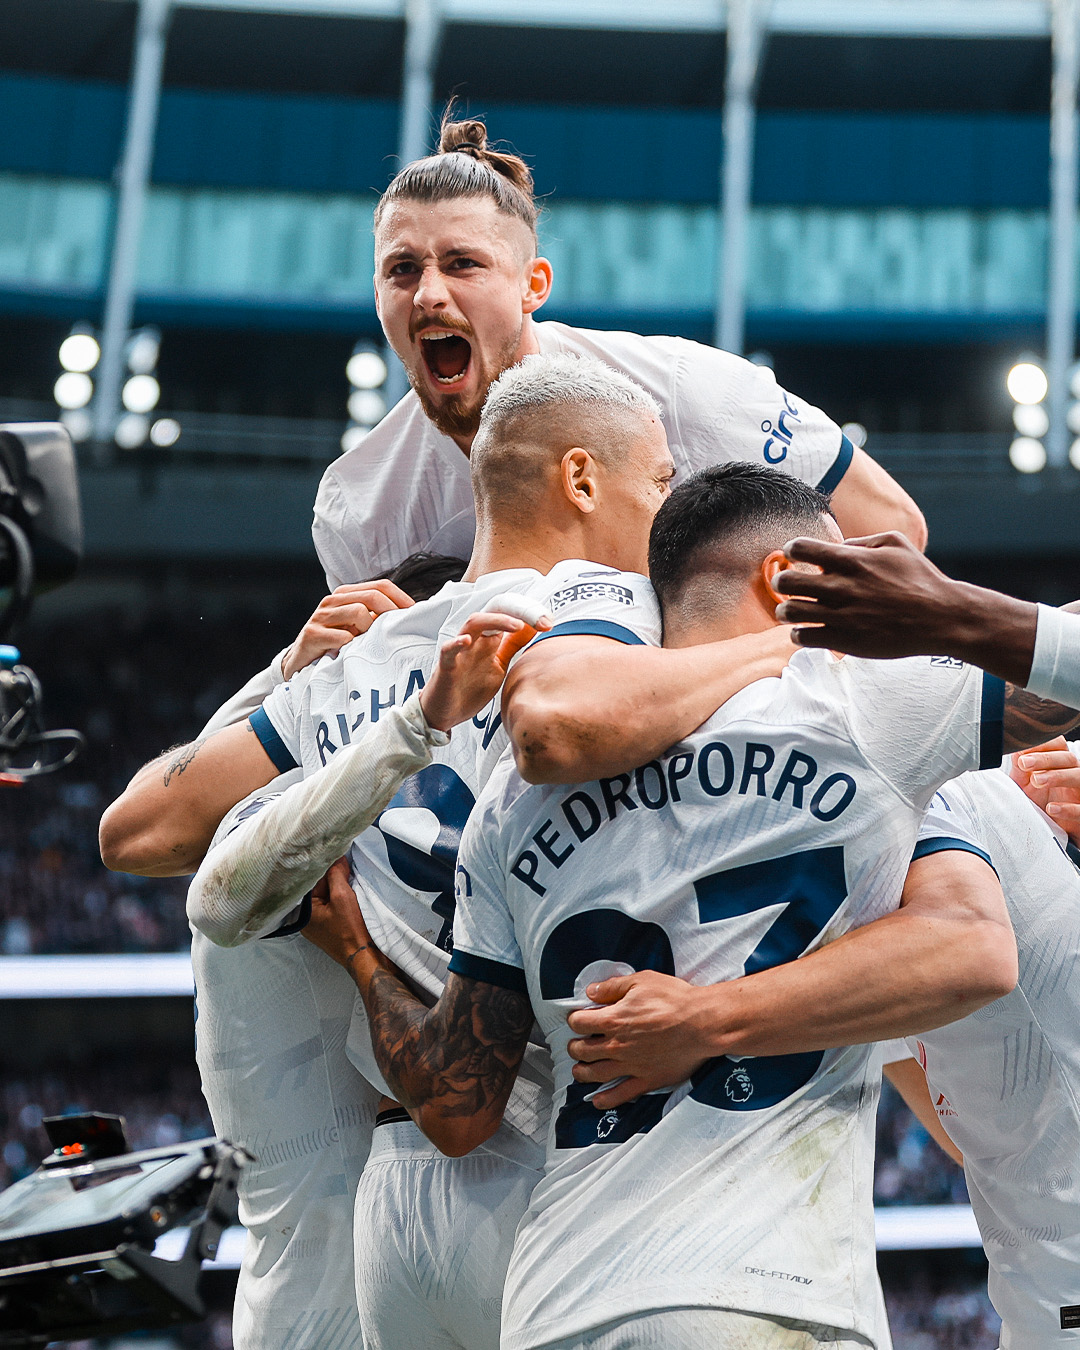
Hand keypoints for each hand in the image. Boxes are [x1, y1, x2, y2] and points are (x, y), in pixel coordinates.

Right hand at [282, 580, 413, 678]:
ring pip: (358, 612)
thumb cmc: (334, 644)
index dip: (401, 598)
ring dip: (370, 630)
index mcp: (346, 594)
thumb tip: (410, 614)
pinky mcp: (312, 634)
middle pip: (372, 596)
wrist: (301, 662)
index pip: (381, 585)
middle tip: (399, 630)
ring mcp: (320, 616)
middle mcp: (332, 601)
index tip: (414, 614)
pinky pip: (342, 636)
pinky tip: (352, 653)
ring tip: (369, 644)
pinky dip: (352, 646)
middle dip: (391, 613)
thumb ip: (376, 617)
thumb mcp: (357, 627)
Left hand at [303, 858, 379, 969]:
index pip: (310, 880)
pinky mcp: (327, 927)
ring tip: (349, 878)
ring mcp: (316, 924)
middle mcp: (305, 918)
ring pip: (324, 896)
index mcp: (303, 912)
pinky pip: (330, 906)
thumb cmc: (351, 931)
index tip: (335, 856)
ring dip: (336, 886)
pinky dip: (338, 898)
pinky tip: (349, 893)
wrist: (363, 956)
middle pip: (316, 887)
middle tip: (345, 865)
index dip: (324, 866)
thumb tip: (336, 859)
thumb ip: (336, 874)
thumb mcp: (343, 897)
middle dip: (330, 876)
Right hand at [419, 609, 550, 733]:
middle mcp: (475, 642)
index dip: (528, 614)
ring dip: (495, 620)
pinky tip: (466, 641)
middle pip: (493, 612)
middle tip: (542, 620)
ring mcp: (460, 653)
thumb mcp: (498, 667)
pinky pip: (448, 650)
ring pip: (473, 624)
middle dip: (518, 611)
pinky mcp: (446, 667)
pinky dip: (455, 643)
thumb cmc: (468, 690)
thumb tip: (532, 631)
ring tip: (516, 625)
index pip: (508, 616)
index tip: (548, 623)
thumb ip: (510, 648)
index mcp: (488, 642)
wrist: (444, 714)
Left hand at [566, 970, 714, 1108]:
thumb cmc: (675, 999)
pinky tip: (597, 1099)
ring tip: (580, 1069)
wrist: (703, 1024)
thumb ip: (613, 987)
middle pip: (582, 1050)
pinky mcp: (647, 1080)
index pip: (579, 1022)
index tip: (577, 1019)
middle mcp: (617, 1045)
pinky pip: (621, 1095)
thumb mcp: (642, 981)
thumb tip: (592, 991)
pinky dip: (605, 1099)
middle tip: (576, 1044)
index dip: (574, 1019)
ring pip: (595, 1074)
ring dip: (582, 1072)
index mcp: (614, 1020)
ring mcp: (631, 1065)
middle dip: (575, 1046)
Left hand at [773, 532, 961, 658]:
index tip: (796, 556)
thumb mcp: (896, 544)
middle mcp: (842, 587)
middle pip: (786, 580)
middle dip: (782, 580)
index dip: (792, 550)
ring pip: (788, 611)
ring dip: (785, 610)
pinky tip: (807, 631)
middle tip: (788, 585)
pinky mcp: (844, 641)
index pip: (800, 547)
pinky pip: (802, 638)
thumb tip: (838, 544)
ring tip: (792, 610)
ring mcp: (841, 615)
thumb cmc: (920, 579)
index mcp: (852, 560)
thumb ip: (862, 541)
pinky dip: (798, 634)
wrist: (941, 618)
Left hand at [1011, 737, 1079, 841]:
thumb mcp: (1024, 781)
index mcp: (1060, 764)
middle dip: (1046, 758)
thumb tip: (1016, 749)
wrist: (1046, 827)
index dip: (1044, 743)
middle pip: (1068, 759)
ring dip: (1058, 777)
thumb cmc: (1037, 799)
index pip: (1059, 745)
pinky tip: (1052, 808)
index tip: (1024, 749)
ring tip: (1036, 780)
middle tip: (1024, 763)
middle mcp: (1074, 775)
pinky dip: (1069, 809)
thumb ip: (1021, 765)